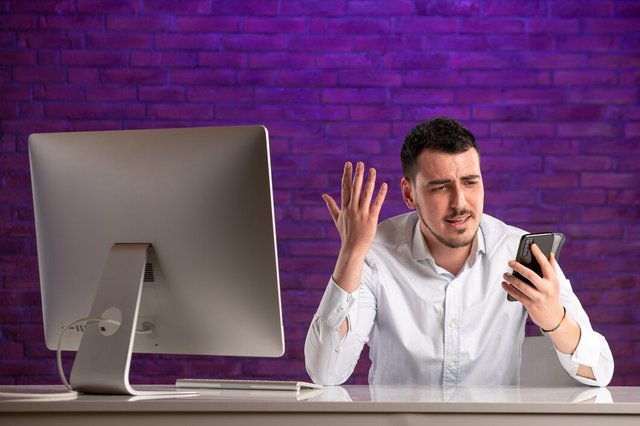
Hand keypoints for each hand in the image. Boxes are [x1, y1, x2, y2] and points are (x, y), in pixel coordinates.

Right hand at [323, 162, 386, 293]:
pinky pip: (376, 204)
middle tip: (360, 163)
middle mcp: (352, 208)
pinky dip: (380, 194)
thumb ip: (331, 205)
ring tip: (373, 170)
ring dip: (370, 181)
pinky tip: (384, 185)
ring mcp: (362, 213)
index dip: (347, 175)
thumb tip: (324, 195)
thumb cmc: (345, 234)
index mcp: (345, 207)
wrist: (352, 248)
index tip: (348, 164)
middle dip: (358, 174)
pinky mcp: (371, 218)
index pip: (346, 187)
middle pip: (355, 188)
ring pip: (366, 193)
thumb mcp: (337, 218)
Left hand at [501, 243, 564, 330]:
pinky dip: (509, 289)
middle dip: (519, 267)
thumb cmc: (552, 296)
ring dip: (511, 278)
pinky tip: (504, 284)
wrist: (554, 318)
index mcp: (553, 281)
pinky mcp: (531, 305)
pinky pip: (517, 295)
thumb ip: (552, 268)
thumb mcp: (555, 283)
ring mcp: (538, 297)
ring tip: (505, 274)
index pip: (546, 265)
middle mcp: (546, 288)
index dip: (539, 254)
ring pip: (521, 286)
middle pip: (531, 275)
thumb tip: (550, 254)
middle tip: (510, 261)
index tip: (533, 245)